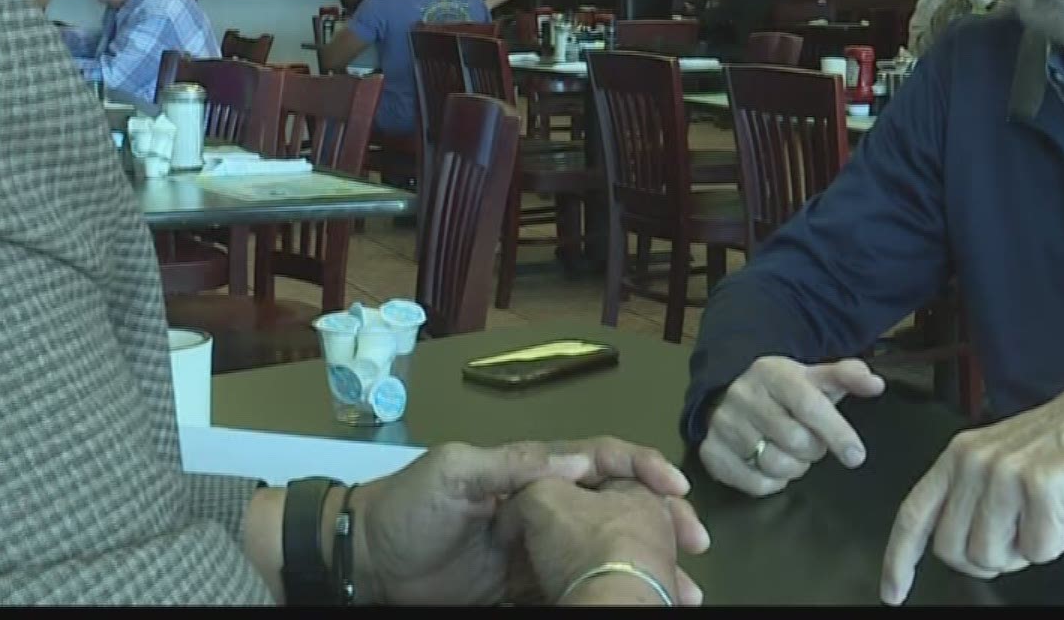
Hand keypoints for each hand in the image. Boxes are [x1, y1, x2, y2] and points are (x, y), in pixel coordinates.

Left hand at [350, 436, 693, 605]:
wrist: (367, 561)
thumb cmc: (409, 506)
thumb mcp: (454, 471)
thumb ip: (511, 464)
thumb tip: (578, 461)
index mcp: (534, 470)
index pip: (601, 458)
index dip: (643, 467)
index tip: (677, 491)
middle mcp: (547, 505)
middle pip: (618, 506)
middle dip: (662, 521)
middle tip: (697, 547)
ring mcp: (541, 548)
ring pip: (607, 551)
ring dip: (646, 565)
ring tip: (683, 591)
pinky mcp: (529, 586)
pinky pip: (578, 587)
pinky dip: (607, 595)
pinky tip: (635, 604)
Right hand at [697, 356, 885, 496]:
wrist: (730, 392)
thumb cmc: (784, 390)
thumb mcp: (814, 377)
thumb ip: (847, 376)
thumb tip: (876, 384)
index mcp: (772, 372)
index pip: (810, 406)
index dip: (837, 433)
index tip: (856, 456)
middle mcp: (743, 395)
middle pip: (795, 441)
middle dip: (814, 449)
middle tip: (812, 444)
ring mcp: (723, 424)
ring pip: (774, 464)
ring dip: (794, 467)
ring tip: (792, 453)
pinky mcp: (710, 451)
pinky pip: (753, 483)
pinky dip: (771, 482)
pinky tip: (771, 465)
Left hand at [880, 362, 1063, 603]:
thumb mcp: (1005, 457)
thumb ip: (974, 495)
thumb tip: (963, 547)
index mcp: (960, 454)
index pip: (914, 514)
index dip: (899, 560)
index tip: (893, 591)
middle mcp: (975, 460)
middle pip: (954, 550)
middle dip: (988, 559)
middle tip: (1018, 536)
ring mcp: (1006, 472)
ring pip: (993, 557)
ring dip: (1024, 550)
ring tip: (1044, 515)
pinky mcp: (1042, 486)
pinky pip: (1039, 551)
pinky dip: (1057, 542)